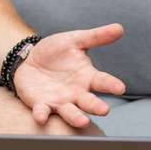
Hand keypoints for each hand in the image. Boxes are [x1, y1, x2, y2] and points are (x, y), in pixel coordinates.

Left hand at [10, 24, 127, 127]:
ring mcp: (60, 101)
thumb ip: (96, 36)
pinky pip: (43, 111)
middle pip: (89, 102)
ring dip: (76, 117)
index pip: (103, 81)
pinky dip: (42, 115)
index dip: (111, 85)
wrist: (30, 58)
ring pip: (70, 112)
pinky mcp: (42, 104)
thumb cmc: (56, 51)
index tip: (120, 88)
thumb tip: (119, 28)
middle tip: (104, 110)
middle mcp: (77, 93)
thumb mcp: (75, 40)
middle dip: (96, 106)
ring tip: (82, 121)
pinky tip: (41, 117)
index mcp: (87, 77)